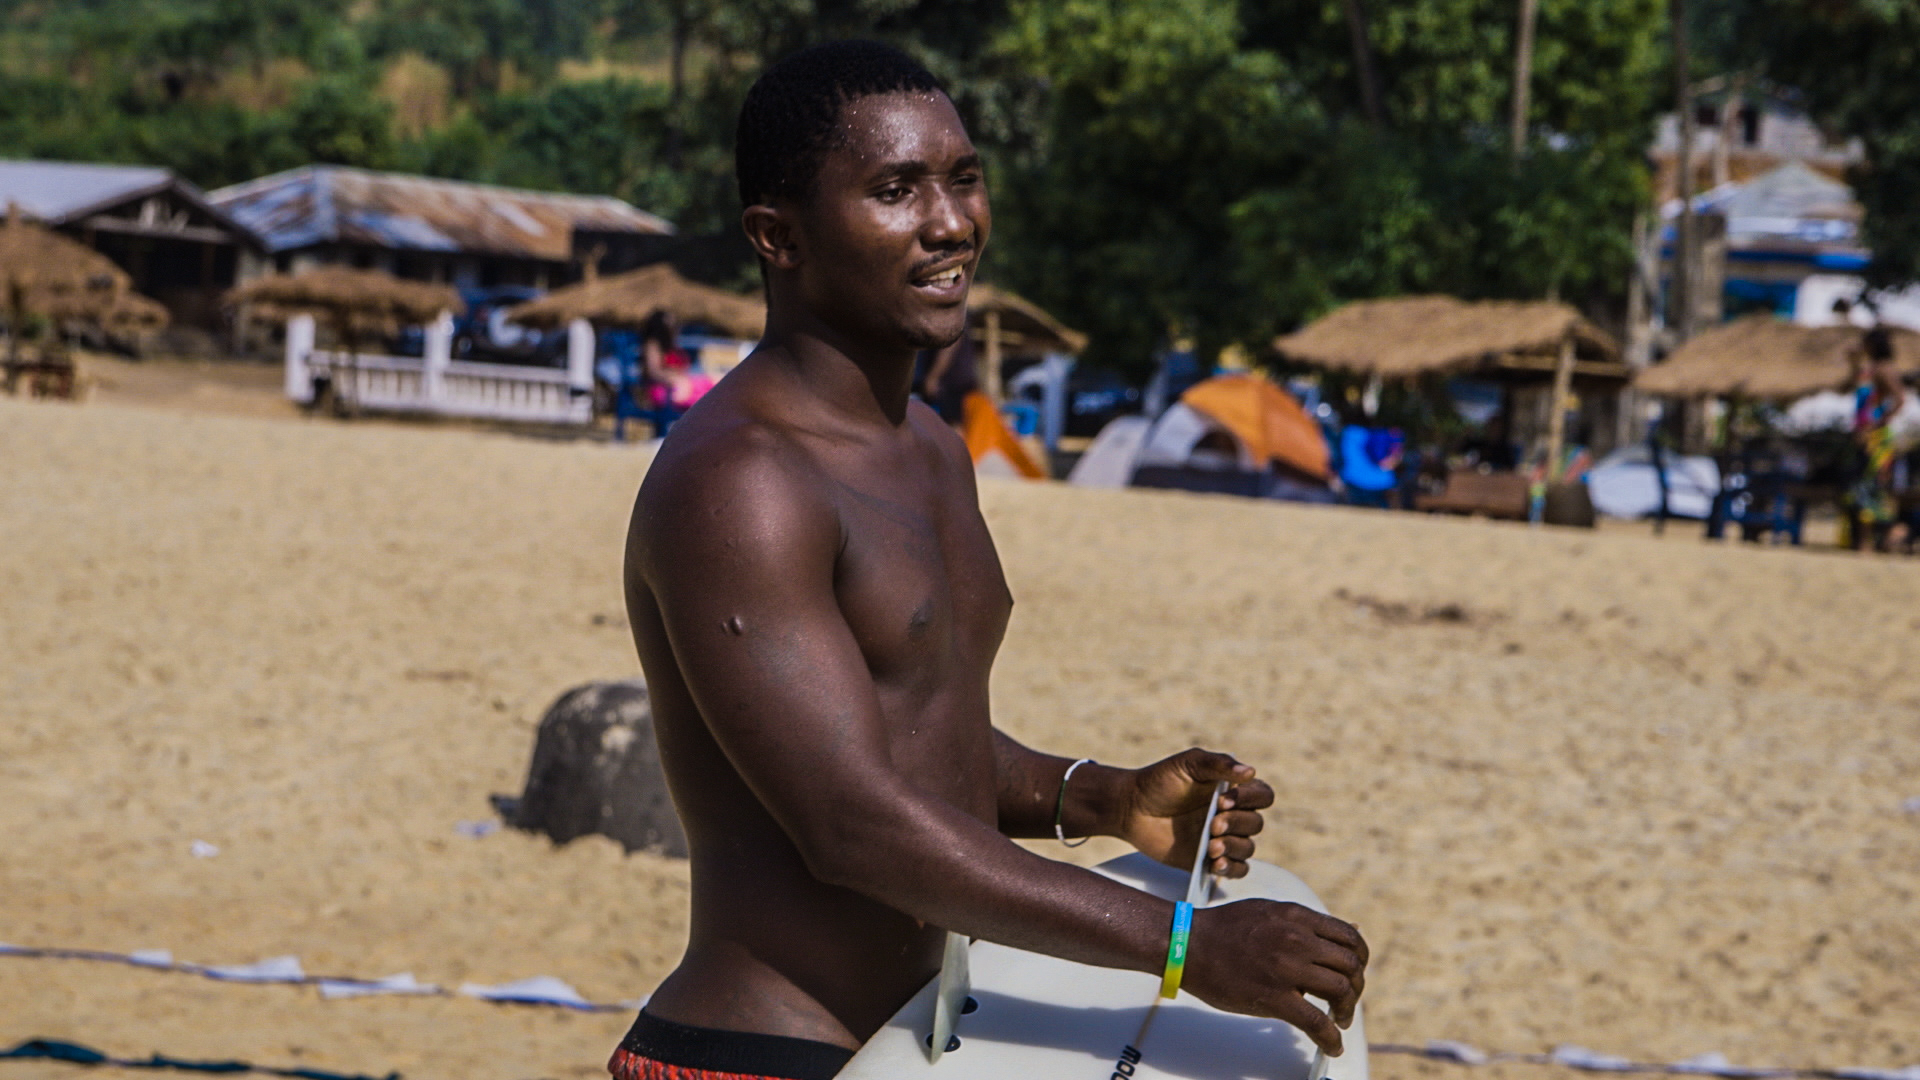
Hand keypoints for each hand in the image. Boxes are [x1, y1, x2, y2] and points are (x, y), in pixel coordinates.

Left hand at [1116, 748, 1272, 878]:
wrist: (1131, 808)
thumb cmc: (1160, 781)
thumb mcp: (1188, 764)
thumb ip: (1218, 764)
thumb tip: (1249, 771)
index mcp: (1232, 790)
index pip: (1262, 796)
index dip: (1250, 799)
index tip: (1223, 800)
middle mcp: (1232, 815)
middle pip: (1256, 824)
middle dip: (1236, 824)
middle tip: (1212, 824)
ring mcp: (1222, 838)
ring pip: (1247, 848)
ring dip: (1234, 848)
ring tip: (1211, 847)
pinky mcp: (1209, 860)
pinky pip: (1236, 870)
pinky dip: (1231, 869)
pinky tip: (1215, 863)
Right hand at [1185, 900, 1368, 1055]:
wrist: (1187, 945)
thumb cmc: (1222, 930)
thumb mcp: (1269, 911)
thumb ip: (1305, 922)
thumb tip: (1344, 932)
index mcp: (1296, 917)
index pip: (1348, 936)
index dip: (1359, 958)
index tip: (1355, 971)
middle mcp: (1297, 939)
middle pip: (1350, 965)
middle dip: (1356, 987)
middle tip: (1346, 1001)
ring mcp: (1286, 968)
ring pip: (1340, 991)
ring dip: (1347, 1011)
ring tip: (1339, 1021)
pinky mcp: (1274, 997)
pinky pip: (1316, 1022)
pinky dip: (1330, 1038)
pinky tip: (1331, 1045)